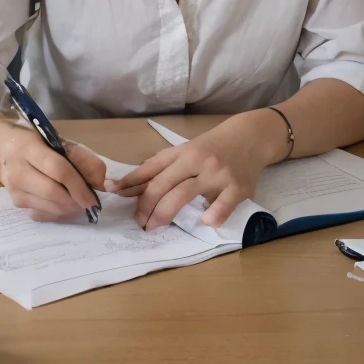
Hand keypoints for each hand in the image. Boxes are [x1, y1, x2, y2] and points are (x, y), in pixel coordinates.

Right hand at [0, 128, 105, 220]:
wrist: (2, 148)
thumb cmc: (35, 142)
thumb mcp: (58, 141)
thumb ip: (81, 158)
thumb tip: (100, 183)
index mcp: (29, 148)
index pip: (58, 170)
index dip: (78, 186)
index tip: (94, 198)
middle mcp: (17, 170)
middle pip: (52, 192)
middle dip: (75, 200)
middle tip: (88, 202)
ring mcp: (13, 189)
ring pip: (48, 207)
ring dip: (68, 208)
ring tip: (77, 201)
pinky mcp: (15, 202)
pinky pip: (42, 214)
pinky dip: (57, 212)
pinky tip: (62, 204)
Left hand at [109, 115, 280, 229]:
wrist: (250, 137)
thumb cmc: (212, 147)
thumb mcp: (185, 151)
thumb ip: (161, 168)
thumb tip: (129, 186)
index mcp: (182, 152)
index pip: (151, 169)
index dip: (130, 183)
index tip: (113, 194)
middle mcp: (197, 161)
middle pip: (163, 184)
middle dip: (146, 206)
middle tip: (138, 222)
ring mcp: (218, 175)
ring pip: (184, 194)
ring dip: (165, 213)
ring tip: (154, 226)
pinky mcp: (238, 188)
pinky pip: (222, 206)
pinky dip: (211, 215)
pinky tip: (204, 221)